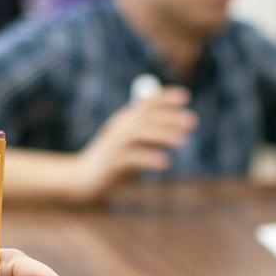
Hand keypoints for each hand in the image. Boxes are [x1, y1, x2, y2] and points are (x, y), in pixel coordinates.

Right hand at [75, 89, 196, 201]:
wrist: (83, 179)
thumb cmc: (112, 162)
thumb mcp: (131, 145)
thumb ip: (149, 134)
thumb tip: (175, 127)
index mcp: (124, 120)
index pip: (146, 104)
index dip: (165, 98)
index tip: (185, 96)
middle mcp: (119, 128)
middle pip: (146, 116)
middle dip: (170, 117)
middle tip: (193, 120)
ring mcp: (114, 144)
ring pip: (140, 133)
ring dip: (163, 135)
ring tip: (183, 141)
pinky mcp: (112, 163)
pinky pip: (133, 158)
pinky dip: (150, 158)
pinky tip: (166, 162)